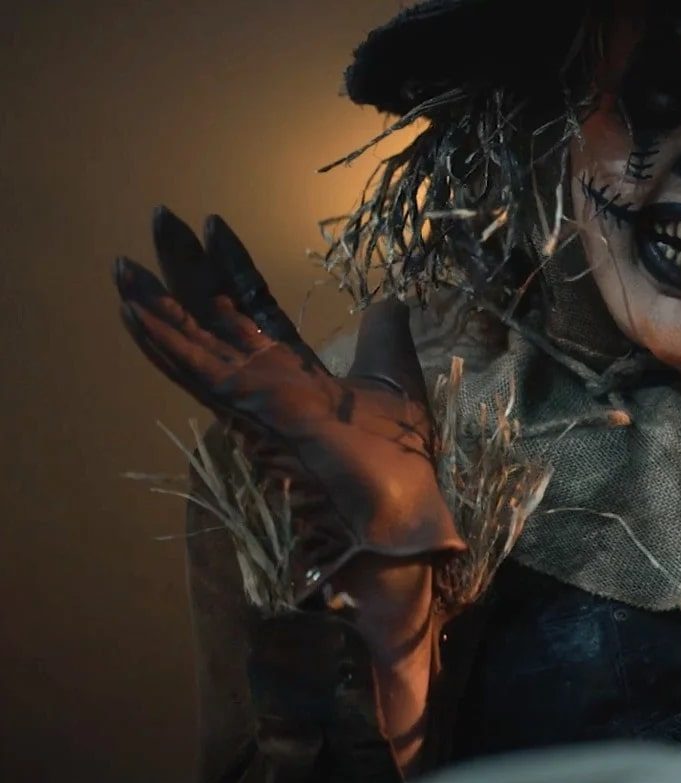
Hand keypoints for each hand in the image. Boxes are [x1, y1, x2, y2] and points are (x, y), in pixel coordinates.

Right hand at [114, 207, 464, 601]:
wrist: (400, 508)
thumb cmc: (399, 457)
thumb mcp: (395, 378)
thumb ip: (385, 337)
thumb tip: (391, 299)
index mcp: (294, 375)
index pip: (252, 309)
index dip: (232, 267)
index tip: (213, 224)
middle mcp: (264, 385)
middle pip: (214, 315)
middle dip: (186, 268)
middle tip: (159, 217)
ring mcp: (251, 400)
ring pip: (193, 341)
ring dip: (157, 302)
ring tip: (122, 263)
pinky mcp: (249, 414)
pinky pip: (197, 374)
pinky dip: (164, 344)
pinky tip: (134, 313)